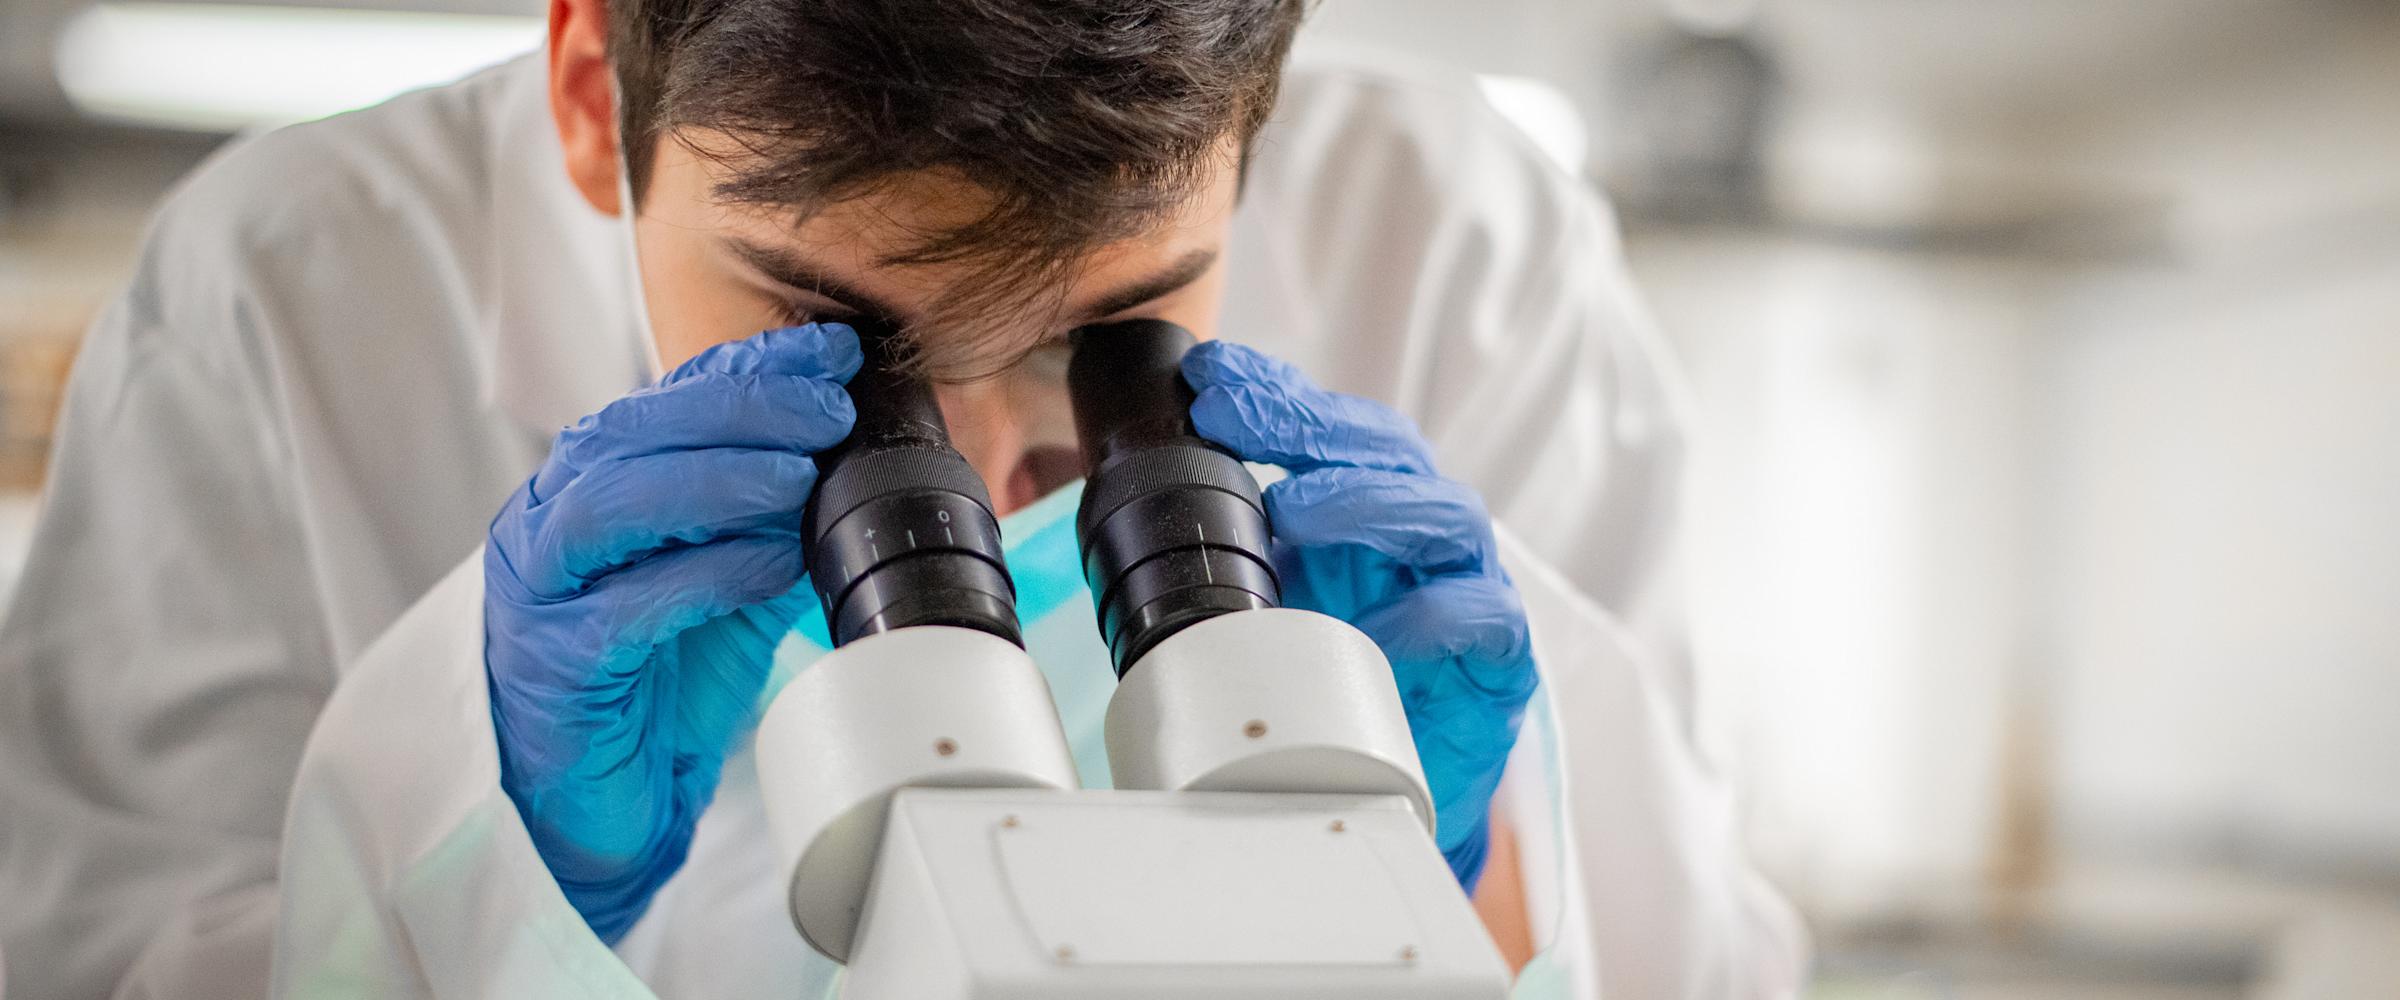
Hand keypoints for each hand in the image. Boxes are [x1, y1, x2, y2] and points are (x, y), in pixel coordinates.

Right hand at [484, 323, 860, 939]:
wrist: (605, 801)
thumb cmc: (659, 679)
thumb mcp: (731, 573)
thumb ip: (775, 513)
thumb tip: (854, 448)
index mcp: (590, 484)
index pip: (667, 400)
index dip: (752, 366)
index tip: (835, 351)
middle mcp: (549, 520)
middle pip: (633, 434)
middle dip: (740, 409)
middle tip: (829, 409)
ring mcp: (540, 591)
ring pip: (611, 506)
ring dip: (714, 479)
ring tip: (799, 476)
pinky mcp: (552, 664)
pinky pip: (624, 608)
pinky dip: (704, 575)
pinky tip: (771, 562)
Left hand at [1183, 341, 1536, 891]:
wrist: (1394, 783)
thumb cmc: (1338, 679)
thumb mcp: (1271, 603)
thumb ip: (1235, 551)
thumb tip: (1140, 508)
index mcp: (1368, 506)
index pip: (1330, 426)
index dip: (1274, 392)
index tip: (1206, 375)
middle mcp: (1423, 530)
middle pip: (1387, 449)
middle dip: (1306, 423)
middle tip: (1229, 417)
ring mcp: (1470, 584)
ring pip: (1444, 513)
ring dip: (1363, 500)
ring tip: (1292, 508)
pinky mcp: (1501, 655)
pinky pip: (1480, 616)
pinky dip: (1428, 617)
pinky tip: (1372, 631)